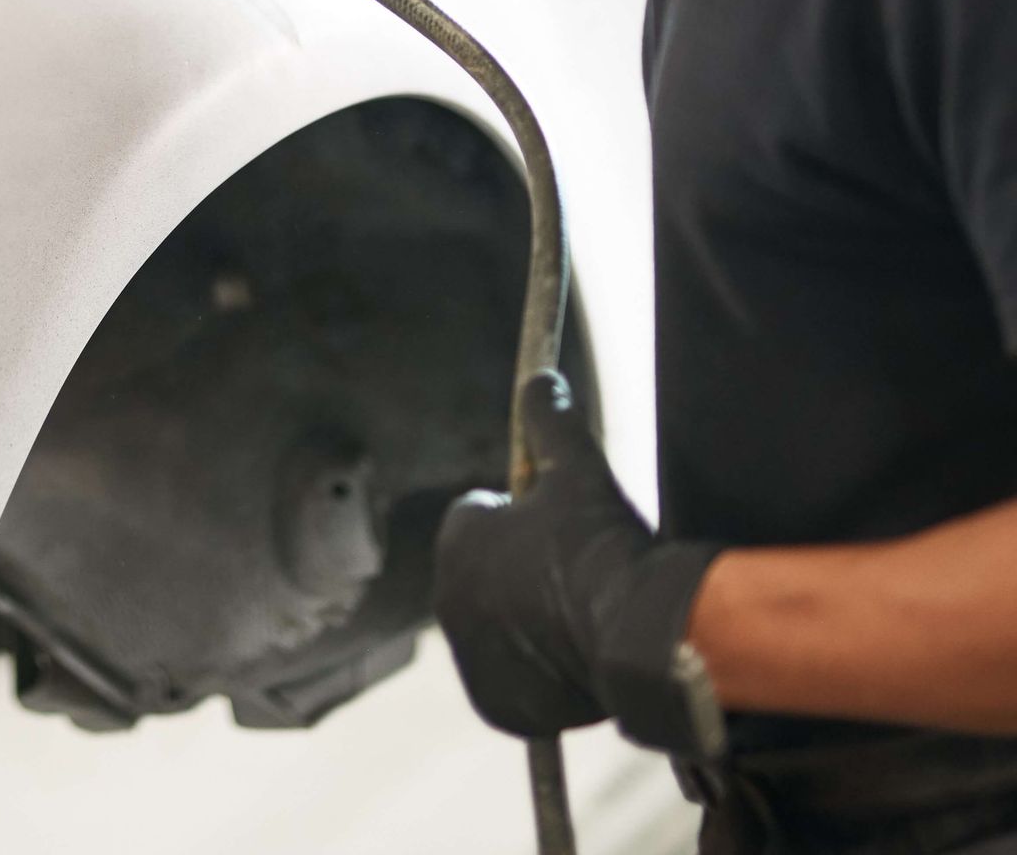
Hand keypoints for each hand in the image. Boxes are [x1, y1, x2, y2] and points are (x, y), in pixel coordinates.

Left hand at [434, 372, 726, 755]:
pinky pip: (510, 680)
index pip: (478, 519)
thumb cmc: (599, 542)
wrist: (634, 628)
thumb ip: (551, 420)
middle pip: (484, 576)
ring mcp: (471, 656)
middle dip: (516, 571)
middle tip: (569, 573)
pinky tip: (571, 653)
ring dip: (523, 621)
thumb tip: (541, 379)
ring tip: (575, 614)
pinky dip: (533, 672)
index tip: (553, 528)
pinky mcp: (497, 703)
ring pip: (497, 627)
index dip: (517, 519)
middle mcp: (449, 599)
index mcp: (457, 540)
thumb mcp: (576, 467)